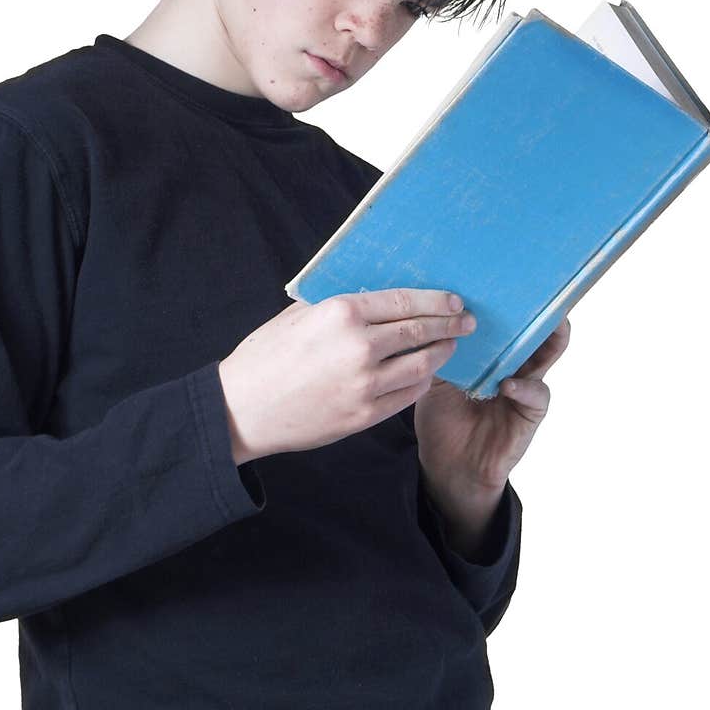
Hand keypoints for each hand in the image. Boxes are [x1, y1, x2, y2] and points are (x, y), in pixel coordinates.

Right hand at [217, 288, 471, 463]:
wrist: (242, 411)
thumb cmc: (265, 357)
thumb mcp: (297, 316)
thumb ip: (337, 305)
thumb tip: (373, 295)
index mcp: (341, 314)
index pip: (405, 301)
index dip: (435, 300)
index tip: (453, 300)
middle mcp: (359, 347)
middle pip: (420, 331)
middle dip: (449, 325)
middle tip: (466, 322)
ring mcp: (365, 384)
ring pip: (422, 364)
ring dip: (442, 353)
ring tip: (451, 345)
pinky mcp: (365, 414)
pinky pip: (408, 394)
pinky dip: (423, 381)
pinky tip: (427, 373)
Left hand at [414, 317, 571, 549]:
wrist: (446, 466)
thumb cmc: (443, 421)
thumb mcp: (437, 382)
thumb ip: (440, 355)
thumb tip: (428, 320)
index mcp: (490, 357)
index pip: (506, 325)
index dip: (511, 306)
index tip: (510, 282)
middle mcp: (512, 368)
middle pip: (533, 336)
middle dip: (540, 315)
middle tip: (543, 294)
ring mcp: (524, 391)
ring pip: (546, 360)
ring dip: (549, 343)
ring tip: (551, 327)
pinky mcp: (529, 416)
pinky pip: (536, 396)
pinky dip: (525, 387)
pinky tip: (508, 384)